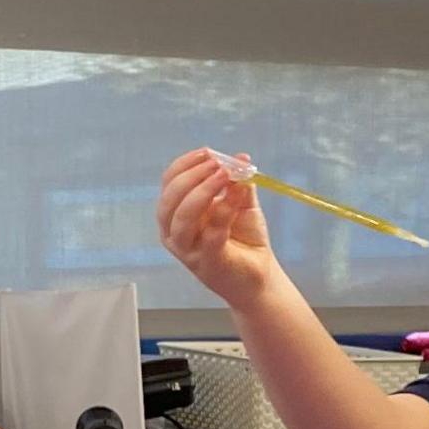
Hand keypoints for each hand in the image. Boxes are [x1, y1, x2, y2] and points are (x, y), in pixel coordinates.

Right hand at [158, 149, 281, 309]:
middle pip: (170, 198)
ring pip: (182, 217)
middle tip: (217, 164)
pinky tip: (238, 194)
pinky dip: (225, 209)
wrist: (259, 276)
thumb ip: (237, 182)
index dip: (185, 164)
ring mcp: (187, 250)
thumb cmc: (244, 240)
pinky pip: (211, 232)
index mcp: (176, 214)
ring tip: (224, 175)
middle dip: (192, 176)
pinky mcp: (207, 262)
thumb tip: (240, 158)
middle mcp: (174, 232)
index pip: (169, 183)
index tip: (208, 152)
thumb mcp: (240, 204)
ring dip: (202, 191)